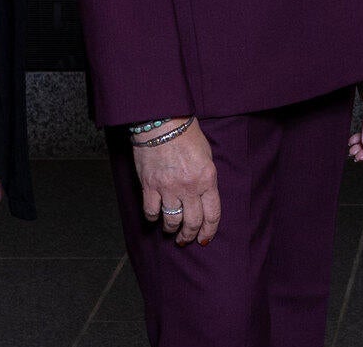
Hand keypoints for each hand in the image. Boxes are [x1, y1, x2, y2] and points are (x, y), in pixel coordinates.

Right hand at [132, 118, 220, 246]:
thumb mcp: (207, 156)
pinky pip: (151, 211)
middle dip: (189, 235)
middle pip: (192, 222)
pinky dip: (153, 217)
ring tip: (171, 230)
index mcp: (207, 179)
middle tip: (186, 240)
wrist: (162, 122)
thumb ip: (206, 178)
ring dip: (171, 229)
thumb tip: (203, 197)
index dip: (209, 230)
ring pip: (171, 220)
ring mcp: (168, 187)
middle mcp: (189, 187)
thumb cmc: (186, 135)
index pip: (212, 214)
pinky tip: (155, 217)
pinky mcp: (150, 185)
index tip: (205, 238)